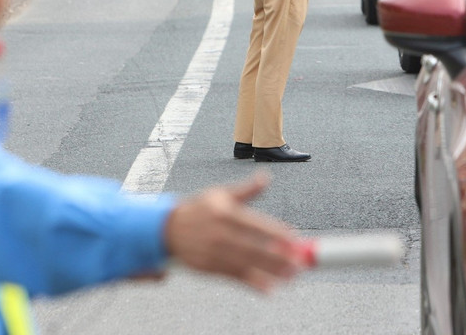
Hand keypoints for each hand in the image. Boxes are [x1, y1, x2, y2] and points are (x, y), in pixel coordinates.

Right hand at [164, 172, 302, 291]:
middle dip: (279, 256)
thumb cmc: (197, 209)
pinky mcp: (209, 268)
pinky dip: (253, 283)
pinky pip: (235, 277)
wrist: (166, 229)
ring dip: (271, 272)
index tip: (295, 239)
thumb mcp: (220, 194)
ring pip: (247, 264)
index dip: (277, 233)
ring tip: (291, 275)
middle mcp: (220, 233)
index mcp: (225, 212)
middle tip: (299, 262)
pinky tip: (270, 287)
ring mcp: (214, 253)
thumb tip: (266, 177)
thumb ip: (246, 190)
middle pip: (255, 247)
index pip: (257, 224)